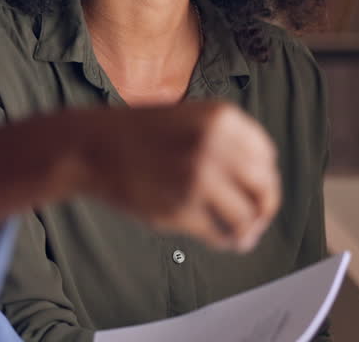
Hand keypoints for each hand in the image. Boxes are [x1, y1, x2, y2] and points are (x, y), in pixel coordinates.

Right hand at [75, 100, 280, 251]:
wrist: (91, 145)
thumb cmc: (137, 134)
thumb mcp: (189, 118)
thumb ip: (226, 142)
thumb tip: (259, 184)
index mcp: (221, 118)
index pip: (267, 157)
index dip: (265, 178)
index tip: (257, 192)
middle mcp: (215, 146)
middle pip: (264, 189)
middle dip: (264, 209)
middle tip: (256, 221)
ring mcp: (199, 178)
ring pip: (246, 217)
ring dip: (246, 231)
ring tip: (240, 237)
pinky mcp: (181, 208)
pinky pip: (218, 233)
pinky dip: (223, 240)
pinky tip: (218, 238)